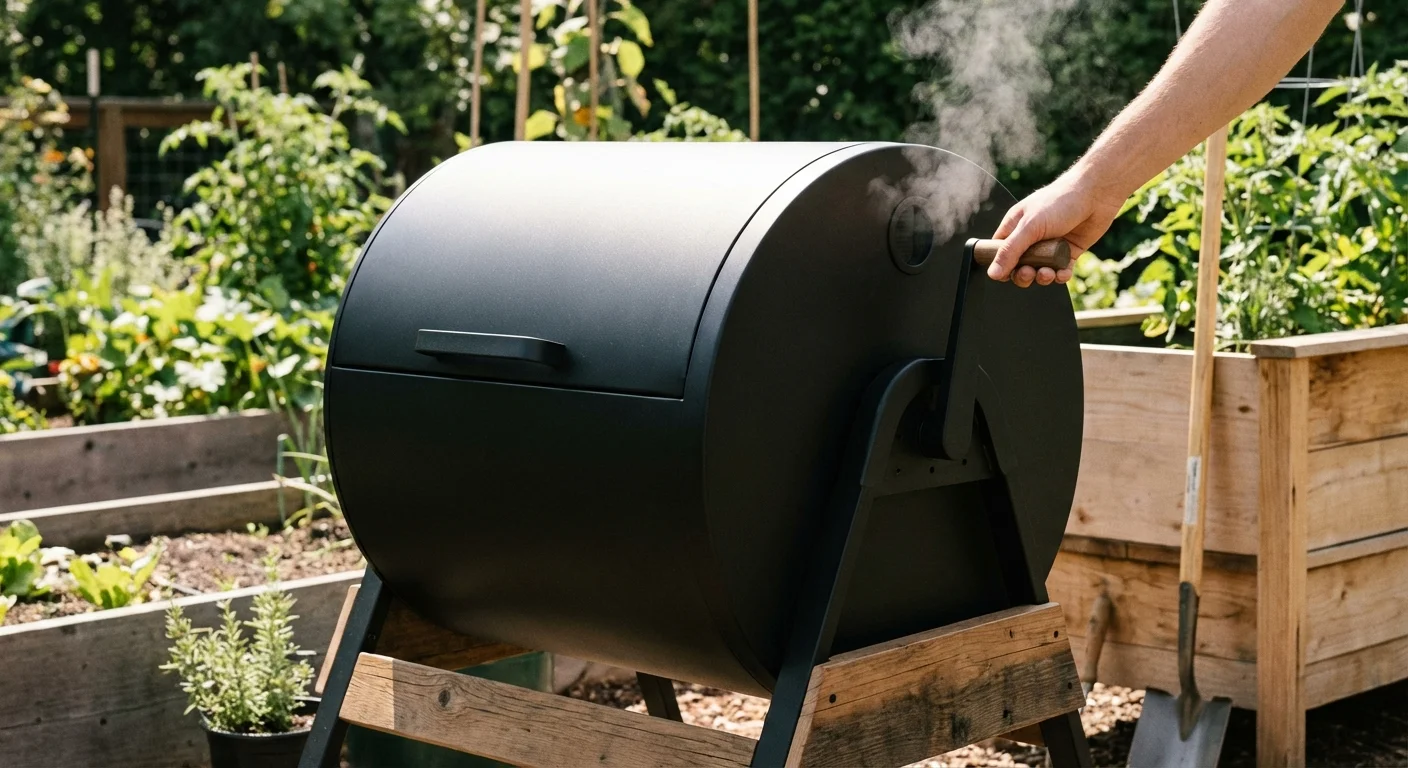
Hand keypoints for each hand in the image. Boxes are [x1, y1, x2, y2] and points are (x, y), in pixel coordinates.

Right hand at [988, 169, 1124, 287]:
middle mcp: (1031, 238)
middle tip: (1029, 272)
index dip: (1000, 265)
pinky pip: (1060, 271)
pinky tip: (1062, 273)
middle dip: (1023, 275)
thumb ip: (1010, 251)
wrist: (1096, 194)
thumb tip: (993, 274)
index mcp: (1016, 227)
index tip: (1005, 274)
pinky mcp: (1068, 252)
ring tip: (1048, 273)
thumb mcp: (1030, 226)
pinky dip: (1060, 276)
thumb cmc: (1060, 202)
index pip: (1000, 252)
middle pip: (1019, 267)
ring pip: (1040, 272)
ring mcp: (1050, 246)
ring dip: (1042, 277)